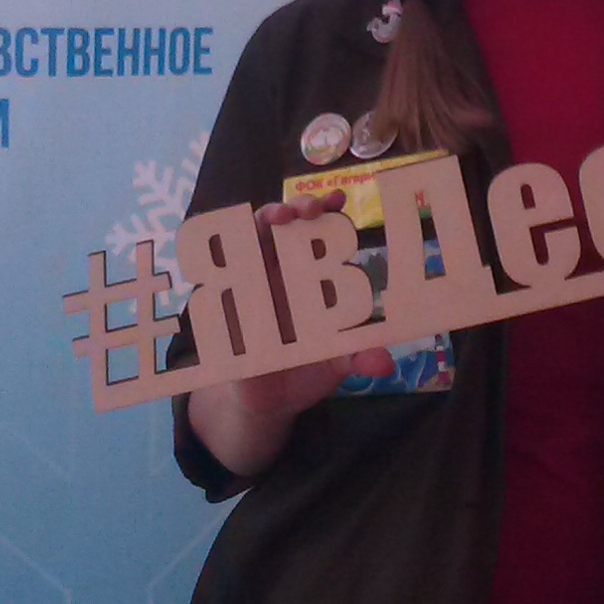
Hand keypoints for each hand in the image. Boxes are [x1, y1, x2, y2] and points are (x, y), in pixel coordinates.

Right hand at [185, 192, 394, 476]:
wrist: (267, 403)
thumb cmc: (307, 370)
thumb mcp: (336, 365)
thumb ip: (358, 358)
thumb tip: (386, 363)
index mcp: (313, 277)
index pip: (322, 235)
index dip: (330, 213)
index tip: (338, 199)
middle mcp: (282, 270)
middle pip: (288, 224)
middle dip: (298, 207)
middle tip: (310, 209)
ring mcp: (251, 281)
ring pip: (252, 235)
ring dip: (264, 220)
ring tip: (278, 217)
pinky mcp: (224, 301)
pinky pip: (217, 270)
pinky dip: (222, 251)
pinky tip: (231, 241)